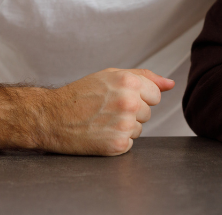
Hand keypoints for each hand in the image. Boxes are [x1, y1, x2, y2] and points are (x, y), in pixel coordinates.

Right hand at [42, 68, 173, 154]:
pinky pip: (129, 144)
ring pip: (139, 129)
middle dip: (131, 113)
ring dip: (124, 128)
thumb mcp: (111, 76)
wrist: (51, 117)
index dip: (138, 98)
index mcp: (129, 82)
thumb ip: (145, 77)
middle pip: (148, 113)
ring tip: (101, 121)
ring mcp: (124, 124)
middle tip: (106, 110)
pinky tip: (99, 134)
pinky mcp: (117, 144)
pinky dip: (116, 142)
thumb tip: (170, 84)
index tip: (118, 98)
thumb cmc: (80, 95)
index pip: (155, 95)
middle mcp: (129, 102)